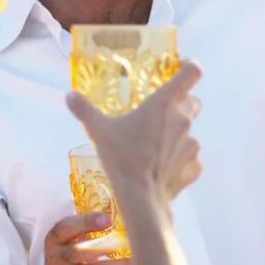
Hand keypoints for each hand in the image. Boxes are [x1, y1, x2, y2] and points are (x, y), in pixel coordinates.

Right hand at [33, 213, 131, 264]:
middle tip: (133, 243)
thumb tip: (128, 223)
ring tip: (141, 262)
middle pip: (81, 251)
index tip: (108, 220)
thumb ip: (88, 234)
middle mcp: (56, 260)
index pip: (64, 228)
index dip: (86, 222)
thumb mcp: (69, 247)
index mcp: (55, 241)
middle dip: (108, 246)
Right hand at [66, 63, 202, 205]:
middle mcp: (183, 119)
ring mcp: (192, 144)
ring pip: (191, 132)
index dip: (190, 68)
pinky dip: (180, 161)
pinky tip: (163, 168)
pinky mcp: (194, 167)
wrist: (140, 197)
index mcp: (164, 103)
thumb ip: (84, 110)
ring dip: (178, 135)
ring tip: (157, 148)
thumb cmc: (122, 157)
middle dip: (182, 104)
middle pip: (193, 102)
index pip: (191, 73)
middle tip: (162, 114)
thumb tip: (69, 95)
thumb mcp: (98, 131)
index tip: (184, 68)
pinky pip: (190, 158)